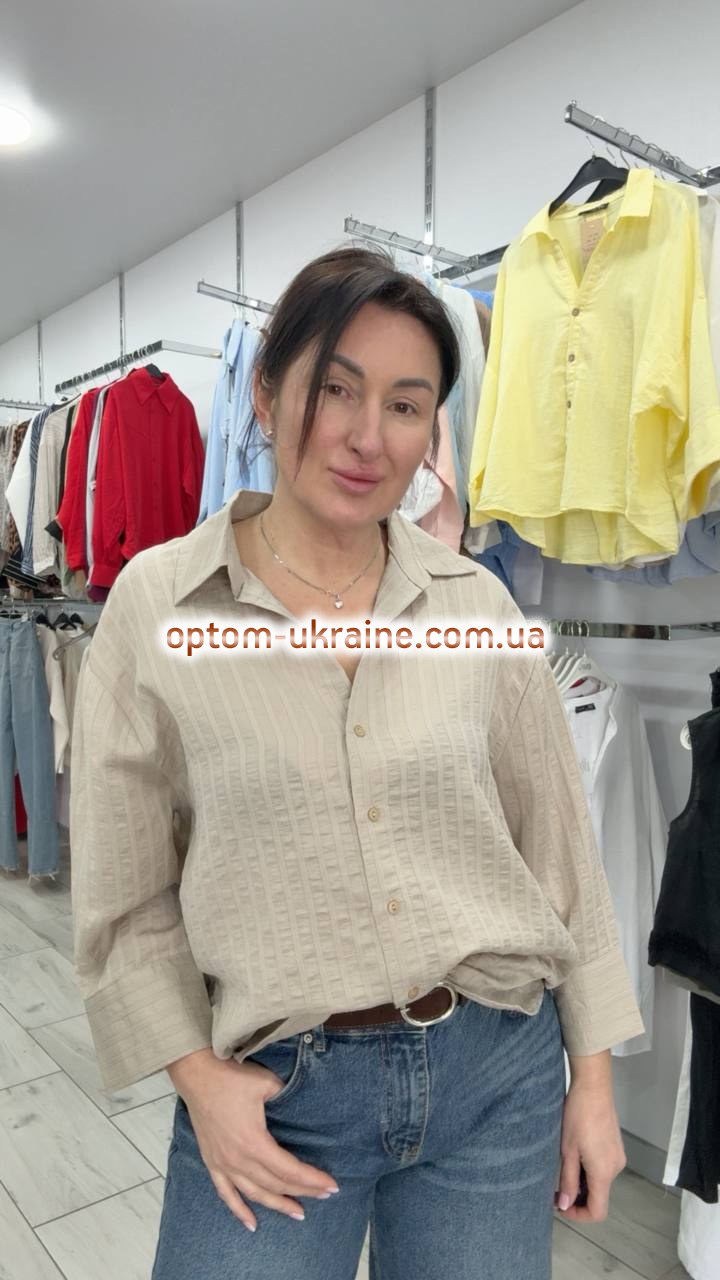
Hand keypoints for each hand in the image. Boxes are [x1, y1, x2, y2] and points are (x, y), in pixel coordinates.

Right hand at [167, 1049, 338, 1231]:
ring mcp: (223, 1164)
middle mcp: (239, 1160)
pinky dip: (239, 1211)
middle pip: (276, 1184)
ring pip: (255, 1194)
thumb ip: (286, 1098)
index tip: (331, 1186)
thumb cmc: (232, 1078)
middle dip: (303, 1191)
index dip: (311, 1180)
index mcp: (254, 1143)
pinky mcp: (211, 1163)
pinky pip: (226, 1194)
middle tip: (324, 1195)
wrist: (197, 1076)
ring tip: (298, 1213)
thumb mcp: (267, 1084)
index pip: (289, 1169)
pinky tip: (252, 1224)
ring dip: (277, 1205)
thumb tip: (299, 1105)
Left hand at [556, 1080, 625, 1222]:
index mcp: (603, 1172)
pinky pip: (603, 1168)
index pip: (597, 1211)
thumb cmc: (577, 1117)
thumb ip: (567, 1180)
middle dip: (577, 1197)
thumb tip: (564, 1206)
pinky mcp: (616, 1147)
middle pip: (599, 1196)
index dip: (578, 1215)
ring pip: (600, 1182)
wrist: (593, 1087)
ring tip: (564, 1166)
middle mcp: (615, 1168)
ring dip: (582, 1183)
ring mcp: (618, 1157)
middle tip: (556, 1188)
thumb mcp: (567, 1150)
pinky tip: (575, 1155)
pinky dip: (589, 1171)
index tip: (560, 1206)